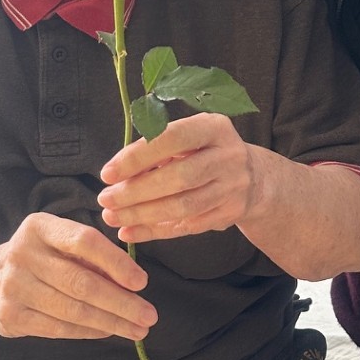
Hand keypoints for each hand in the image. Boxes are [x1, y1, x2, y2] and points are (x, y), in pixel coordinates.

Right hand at [0, 212, 156, 342]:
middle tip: (149, 316)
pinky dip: (89, 332)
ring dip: (111, 322)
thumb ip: (88, 256)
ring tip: (137, 330)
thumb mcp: (55, 244)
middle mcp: (23, 253)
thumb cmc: (35, 260)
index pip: (84, 241)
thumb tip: (132, 281)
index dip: (116, 262)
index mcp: (38, 227)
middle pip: (82, 282)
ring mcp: (13, 287)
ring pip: (73, 310)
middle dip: (121, 302)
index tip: (141, 282)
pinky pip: (59, 328)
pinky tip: (108, 332)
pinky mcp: (11, 316)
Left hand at [97, 114, 259, 243]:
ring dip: (142, 214)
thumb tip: (116, 173)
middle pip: (179, 177)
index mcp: (214, 127)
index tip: (107, 173)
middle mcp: (228, 156)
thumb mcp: (188, 138)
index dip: (138, 157)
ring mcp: (233, 187)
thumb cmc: (205, 152)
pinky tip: (130, 232)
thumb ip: (156, 149)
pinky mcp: (230, 214)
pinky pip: (188, 227)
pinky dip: (155, 231)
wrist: (254, 178)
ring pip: (183, 206)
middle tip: (105, 199)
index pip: (173, 138)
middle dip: (136, 191)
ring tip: (112, 217)